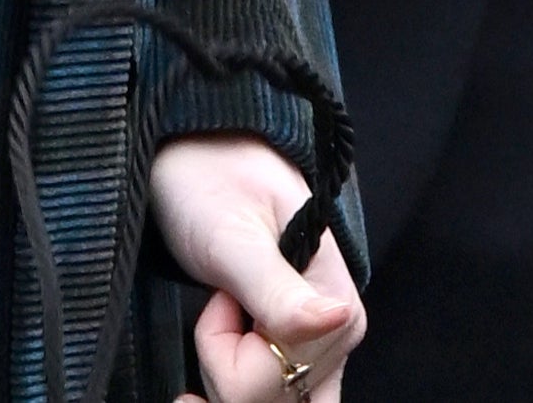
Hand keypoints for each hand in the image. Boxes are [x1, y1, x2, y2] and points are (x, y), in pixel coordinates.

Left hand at [152, 133, 363, 401]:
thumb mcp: (232, 234)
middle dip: (225, 368)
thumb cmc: (210, 181)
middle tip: (214, 302)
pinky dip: (233, 397)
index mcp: (336, 305)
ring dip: (224, 377)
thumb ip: (275, 286)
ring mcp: (317, 348)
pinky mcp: (291, 352)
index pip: (282, 380)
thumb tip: (335, 319)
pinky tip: (196, 395)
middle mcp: (337, 336)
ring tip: (215, 314)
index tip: (217, 297)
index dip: (229, 353)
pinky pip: (272, 401)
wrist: (196, 154)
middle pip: (278, 400)